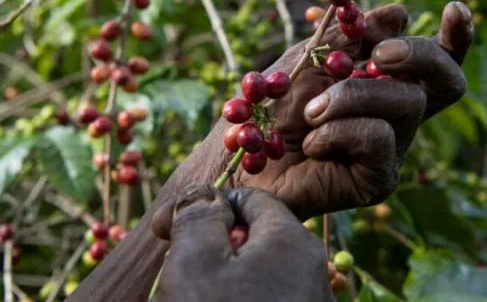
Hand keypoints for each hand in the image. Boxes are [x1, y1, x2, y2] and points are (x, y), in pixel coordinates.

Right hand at [150, 186, 332, 301]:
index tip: (172, 232)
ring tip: (196, 295)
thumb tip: (205, 195)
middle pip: (256, 238)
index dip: (208, 210)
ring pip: (261, 273)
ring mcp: (311, 300)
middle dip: (216, 248)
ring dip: (226, 279)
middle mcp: (314, 270)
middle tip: (179, 273)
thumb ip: (199, 216)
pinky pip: (271, 296)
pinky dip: (244, 297)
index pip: (251, 200)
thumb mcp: (195, 263)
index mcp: (294, 241)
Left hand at [228, 2, 473, 218]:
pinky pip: (380, 139)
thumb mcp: (312, 56)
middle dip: (419, 55)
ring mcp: (393, 147)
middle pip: (446, 81)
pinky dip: (339, 130)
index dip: (457, 36)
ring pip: (408, 104)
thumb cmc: (275, 103)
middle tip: (379, 54)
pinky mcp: (379, 178)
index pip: (437, 60)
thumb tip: (400, 13)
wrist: (242, 156)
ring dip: (353, 96)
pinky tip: (311, 142)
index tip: (454, 8)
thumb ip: (353, 36)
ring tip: (310, 111)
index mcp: (388, 80)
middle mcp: (399, 113)